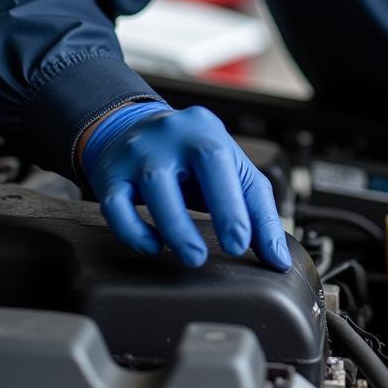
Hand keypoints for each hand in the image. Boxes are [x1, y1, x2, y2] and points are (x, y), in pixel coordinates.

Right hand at [81, 102, 291, 270]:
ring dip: (175, 226)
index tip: (243, 242)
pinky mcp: (110, 174)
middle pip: (200, 160)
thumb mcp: (228, 170)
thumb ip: (256, 211)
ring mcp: (139, 151)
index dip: (235, 204)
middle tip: (223, 251)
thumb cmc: (186, 157)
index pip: (225, 161)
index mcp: (207, 130)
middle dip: (218, 208)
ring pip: (155, 183)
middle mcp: (173, 133)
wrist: (129, 129)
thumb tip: (277, 258)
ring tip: (192, 255)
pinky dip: (132, 231)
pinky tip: (151, 245)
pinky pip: (114, 204)